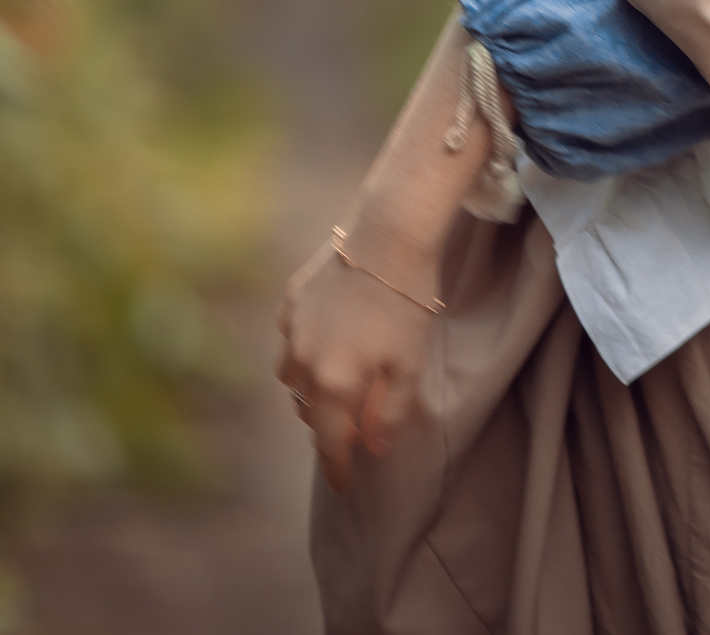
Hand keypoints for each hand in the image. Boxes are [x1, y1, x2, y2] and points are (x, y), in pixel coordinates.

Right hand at [274, 233, 438, 490]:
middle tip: (346, 433)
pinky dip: (305, 352)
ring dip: (310, 391)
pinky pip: (290, 341)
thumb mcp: (409, 362)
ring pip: (291, 378)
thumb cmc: (407, 299)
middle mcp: (303, 362)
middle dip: (327, 427)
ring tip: (333, 390)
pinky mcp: (289, 302)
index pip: (330, 441)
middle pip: (309, 412)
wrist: (389, 235)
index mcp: (335, 383)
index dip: (337, 467)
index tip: (342, 485)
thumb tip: (375, 447)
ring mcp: (290, 331)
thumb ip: (390, 410)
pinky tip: (326, 343)